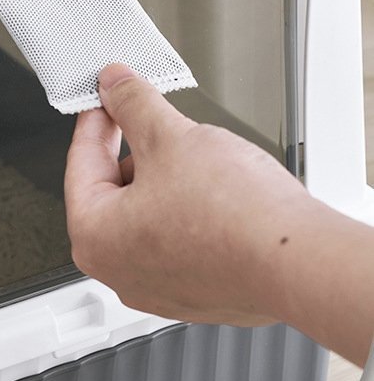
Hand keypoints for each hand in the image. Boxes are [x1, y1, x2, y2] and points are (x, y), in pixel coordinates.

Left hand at [66, 64, 323, 326]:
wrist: (298, 262)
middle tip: (155, 122)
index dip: (96, 120)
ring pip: (148, 215)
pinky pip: (179, 239)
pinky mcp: (195, 293)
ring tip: (198, 161)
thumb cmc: (233, 216)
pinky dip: (189, 212)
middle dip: (136, 152)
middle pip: (113, 191)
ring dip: (165, 181)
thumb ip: (133, 105)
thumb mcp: (169, 136)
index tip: (106, 99)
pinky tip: (216, 194)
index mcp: (94, 237)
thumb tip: (115, 87)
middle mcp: (119, 271)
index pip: (81, 163)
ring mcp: (158, 288)